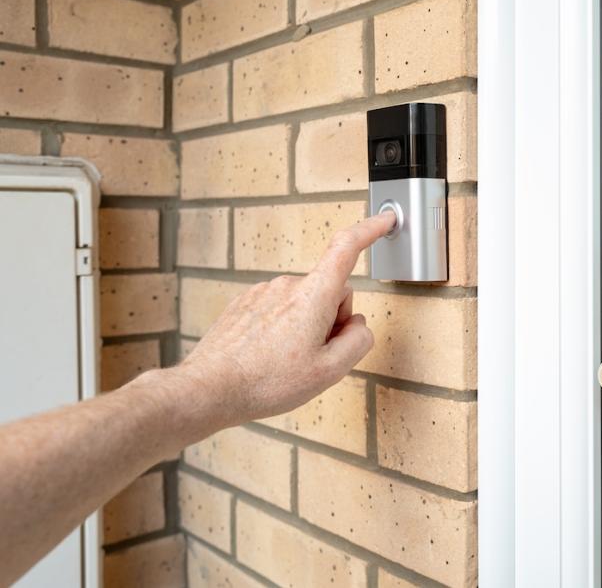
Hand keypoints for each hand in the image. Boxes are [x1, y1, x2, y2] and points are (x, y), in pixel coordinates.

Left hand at [169, 211, 395, 427]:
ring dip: (306, 326)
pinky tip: (269, 355)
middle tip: (315, 355)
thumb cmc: (265, 382)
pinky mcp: (246, 302)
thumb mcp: (329, 372)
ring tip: (286, 361)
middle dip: (333, 318)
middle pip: (330, 291)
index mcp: (313, 296)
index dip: (370, 231)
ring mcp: (263, 291)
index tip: (385, 220)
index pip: (347, 248)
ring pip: (304, 302)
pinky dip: (283, 328)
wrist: (209, 389)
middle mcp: (287, 285)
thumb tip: (358, 325)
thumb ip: (358, 342)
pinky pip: (279, 309)